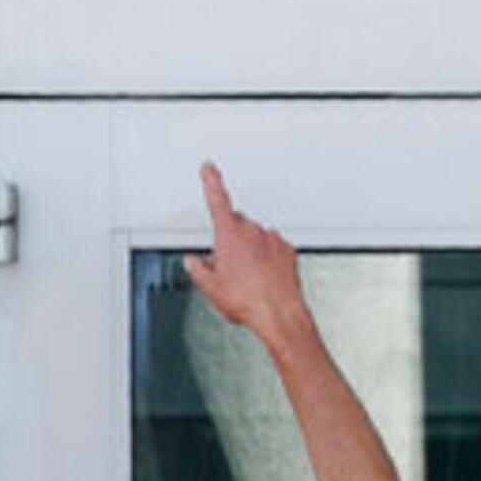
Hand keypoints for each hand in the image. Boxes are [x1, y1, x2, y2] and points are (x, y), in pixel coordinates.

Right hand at [179, 162, 312, 343]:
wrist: (278, 313)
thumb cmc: (247, 300)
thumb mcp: (210, 288)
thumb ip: (198, 269)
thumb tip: (192, 262)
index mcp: (230, 236)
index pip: (218, 200)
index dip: (211, 181)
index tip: (208, 168)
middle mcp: (253, 232)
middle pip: (236, 224)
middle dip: (229, 239)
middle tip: (225, 265)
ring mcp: (273, 239)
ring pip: (255, 238)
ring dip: (248, 251)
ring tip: (246, 278)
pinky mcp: (287, 250)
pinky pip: (272, 248)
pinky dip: (265, 258)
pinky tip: (261, 278)